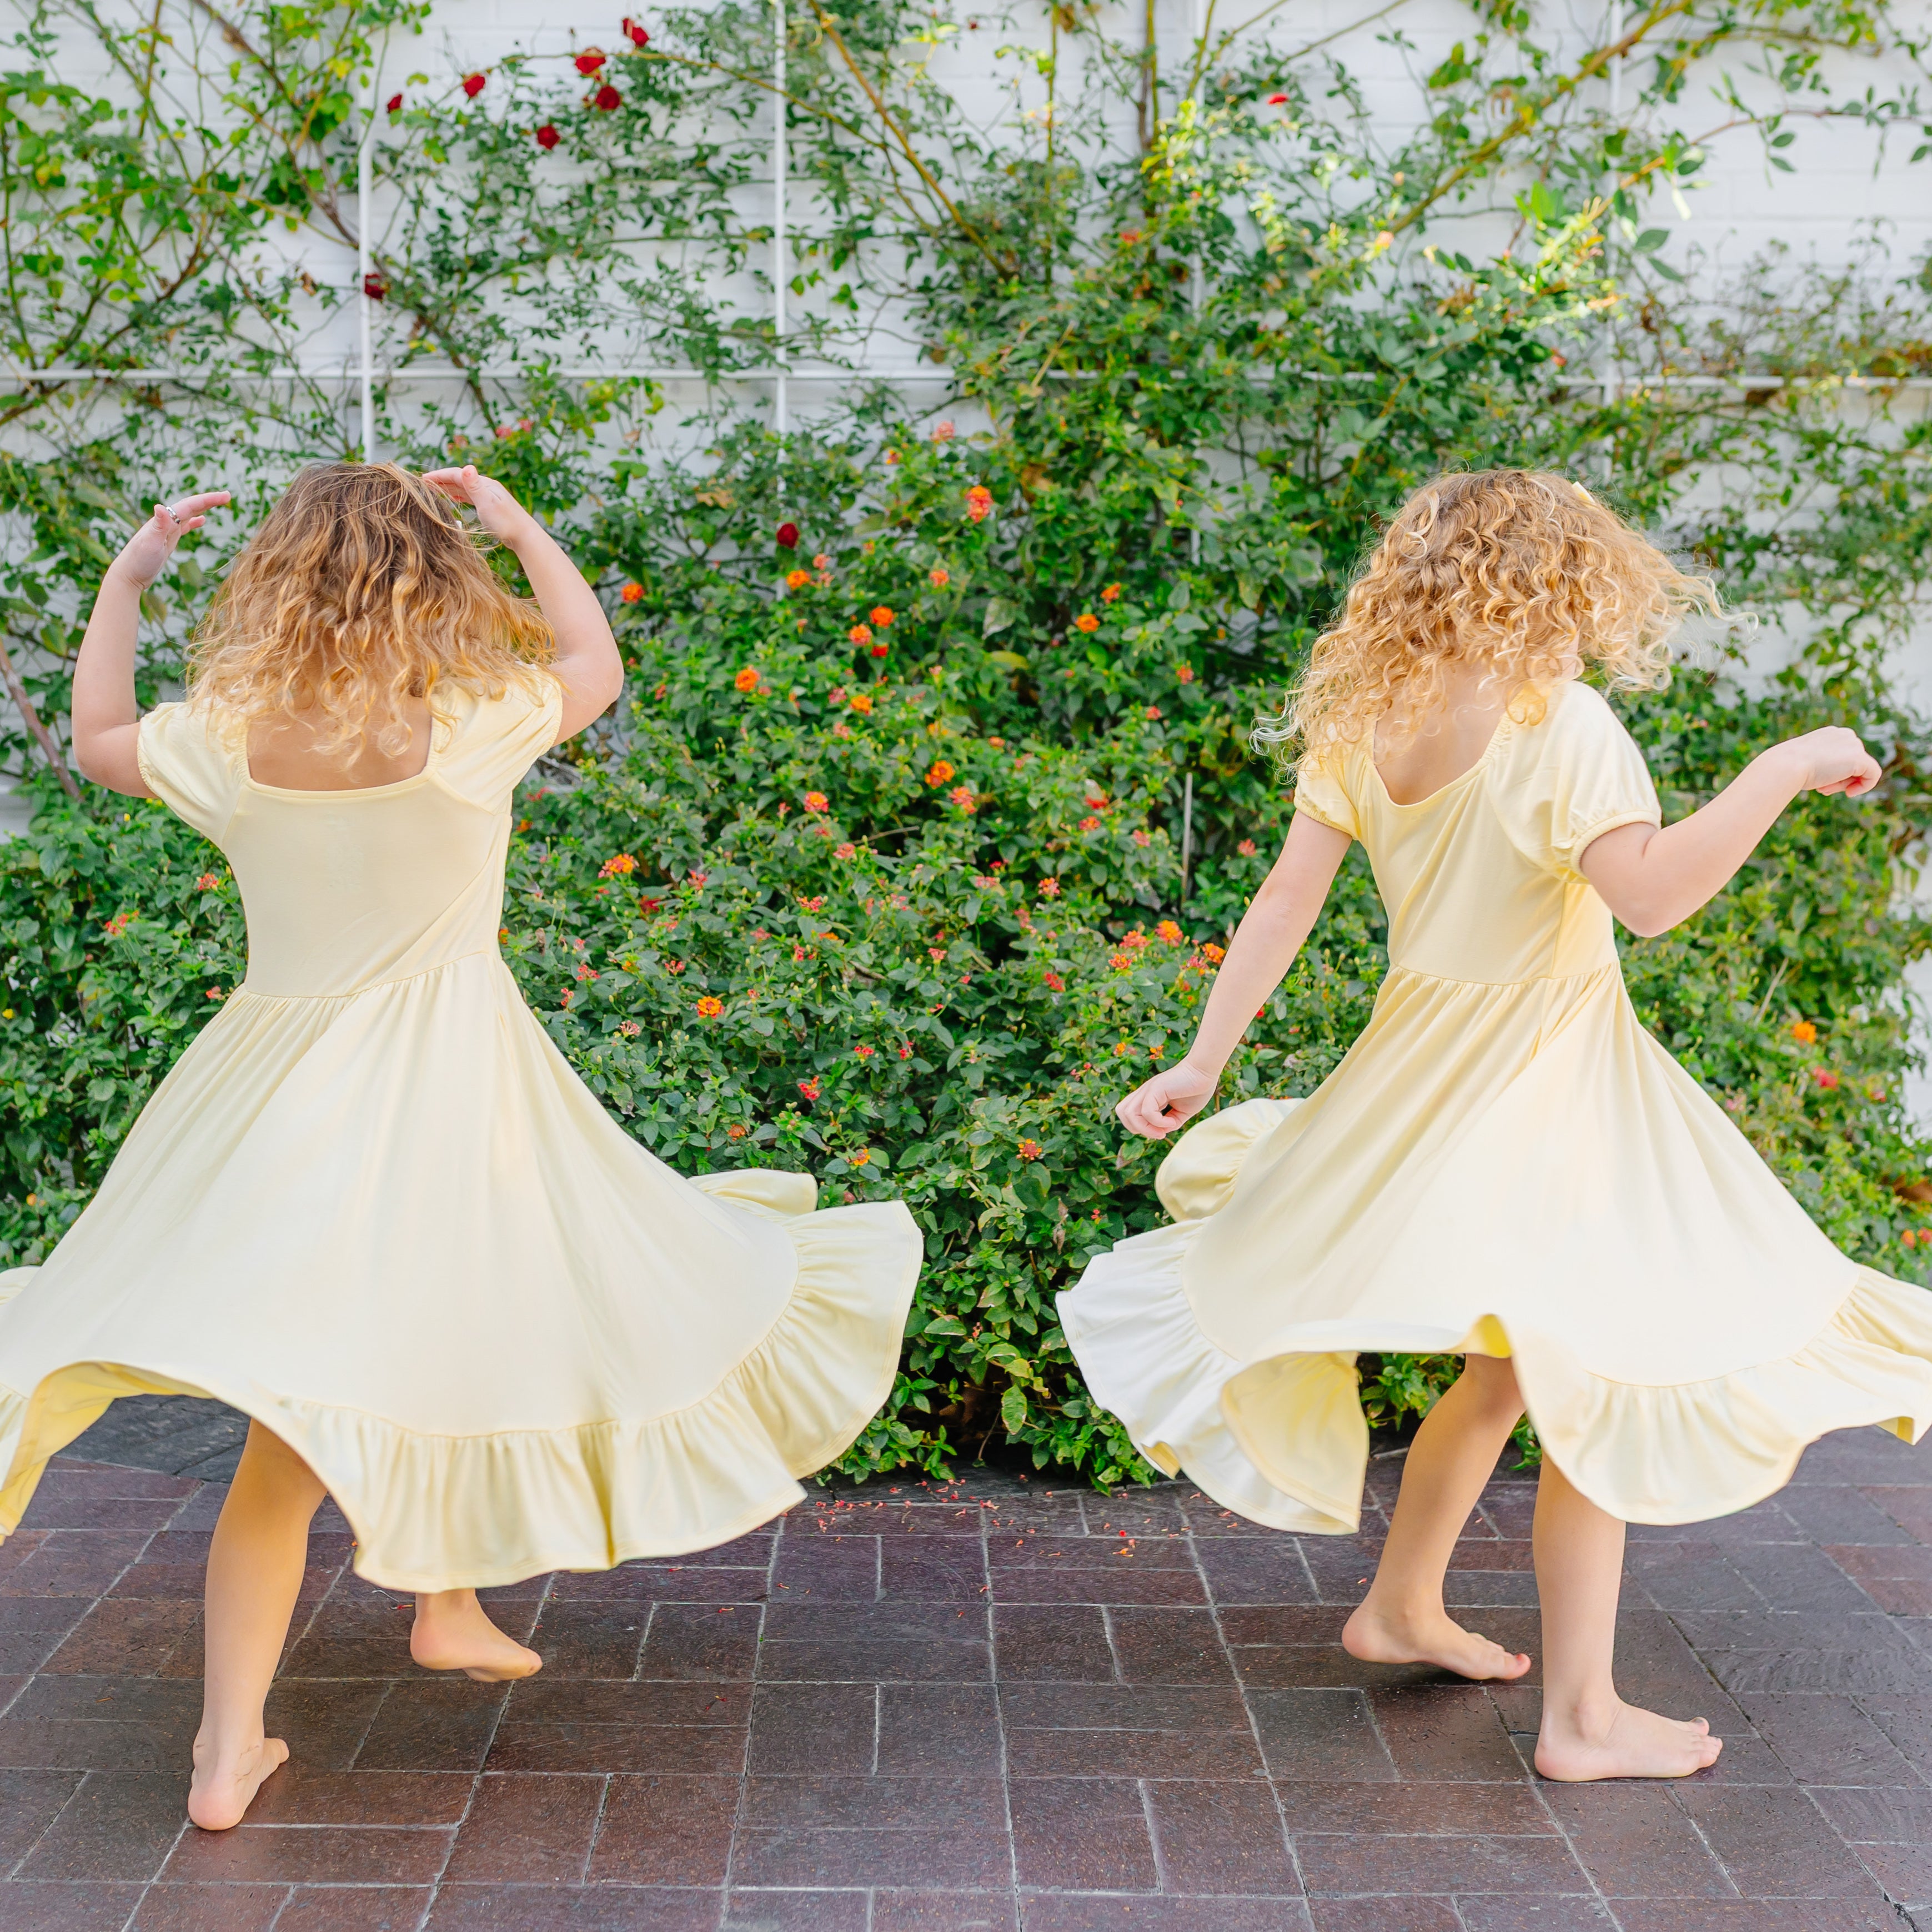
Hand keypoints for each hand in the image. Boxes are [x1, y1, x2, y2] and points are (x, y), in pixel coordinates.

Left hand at [110, 491, 230, 589]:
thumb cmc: (139, 561)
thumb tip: (161, 507)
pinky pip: (184, 526)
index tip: (226, 495)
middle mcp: (166, 522)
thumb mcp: (150, 544)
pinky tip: (202, 520)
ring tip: (219, 502)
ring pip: (188, 514)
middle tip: (228, 496)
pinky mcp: (168, 539)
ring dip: (203, 507)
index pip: (190, 505)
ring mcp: (167, 530)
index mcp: (165, 521)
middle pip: (190, 506)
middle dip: (209, 500)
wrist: (128, 574)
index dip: (208, 499)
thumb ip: (158, 526)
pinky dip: (194, 521)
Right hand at [423, 464, 538, 547]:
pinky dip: (459, 495)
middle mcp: (486, 486)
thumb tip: (467, 468)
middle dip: (441, 479)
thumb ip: (475, 487)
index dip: (438, 475)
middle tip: (422, 483)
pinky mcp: (491, 506)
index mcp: (484, 484)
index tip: (422, 479)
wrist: (525, 537)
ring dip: (448, 486)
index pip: (456, 474)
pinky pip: (470, 496)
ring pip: (464, 487)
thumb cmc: (506, 523)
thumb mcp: (487, 504)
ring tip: (433, 489)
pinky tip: (454, 498)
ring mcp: (489, 495)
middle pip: (459, 479)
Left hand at [1116, 1060, 1217, 1138]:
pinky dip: (1157, 1122)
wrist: (1206, 1072)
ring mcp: (1148, 1089)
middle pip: (1123, 1112)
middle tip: (1159, 1134)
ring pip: (1128, 1113)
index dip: (1141, 1128)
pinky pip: (1146, 1111)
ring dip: (1145, 1129)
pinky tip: (1171, 1122)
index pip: (1129, 1114)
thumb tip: (1161, 1131)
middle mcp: (1145, 1092)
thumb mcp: (1182, 1112)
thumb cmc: (1197, 1088)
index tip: (1162, 1132)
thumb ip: (1170, 1122)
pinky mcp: (1155, 1088)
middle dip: (1137, 1129)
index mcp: (1148, 1097)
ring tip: (1163, 1131)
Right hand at [1778, 726, 1881, 798]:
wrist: (1786, 766)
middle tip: (1823, 789)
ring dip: (1844, 784)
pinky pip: (1873, 775)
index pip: (1843, 756)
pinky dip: (1864, 787)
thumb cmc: (1788, 766)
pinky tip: (1849, 793)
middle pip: (1853, 763)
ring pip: (1861, 770)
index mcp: (1831, 734)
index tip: (1820, 784)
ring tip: (1825, 788)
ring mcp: (1854, 744)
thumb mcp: (1804, 762)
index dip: (1834, 773)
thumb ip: (1820, 763)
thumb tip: (1829, 776)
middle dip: (1840, 780)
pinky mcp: (1860, 758)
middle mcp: (1845, 734)